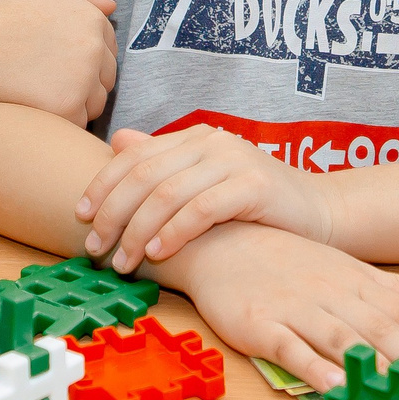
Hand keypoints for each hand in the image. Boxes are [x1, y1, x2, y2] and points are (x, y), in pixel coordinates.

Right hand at [0, 0, 115, 122]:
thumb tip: (110, 7)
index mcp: (92, 18)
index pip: (108, 45)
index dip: (85, 55)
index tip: (58, 59)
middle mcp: (94, 47)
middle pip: (106, 75)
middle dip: (85, 80)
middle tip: (48, 79)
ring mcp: (83, 78)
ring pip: (96, 101)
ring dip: (78, 102)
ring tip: (43, 93)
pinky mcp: (68, 106)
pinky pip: (79, 121)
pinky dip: (63, 120)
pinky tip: (39, 107)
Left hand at [76, 125, 334, 269]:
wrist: (319, 213)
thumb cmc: (257, 206)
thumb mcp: (206, 182)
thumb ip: (164, 164)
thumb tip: (118, 141)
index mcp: (194, 138)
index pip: (134, 155)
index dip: (102, 184)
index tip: (79, 217)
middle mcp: (210, 142)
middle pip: (144, 174)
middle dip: (113, 213)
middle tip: (94, 247)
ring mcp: (233, 160)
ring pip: (168, 193)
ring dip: (138, 230)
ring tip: (124, 261)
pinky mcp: (254, 185)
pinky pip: (202, 208)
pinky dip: (175, 232)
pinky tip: (160, 253)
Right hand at [176, 222, 398, 391]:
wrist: (220, 241)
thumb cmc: (288, 258)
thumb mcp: (349, 266)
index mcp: (355, 282)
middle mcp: (331, 294)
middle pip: (379, 327)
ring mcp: (295, 309)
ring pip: (341, 338)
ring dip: (372, 363)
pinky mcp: (261, 326)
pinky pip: (290, 349)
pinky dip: (314, 367)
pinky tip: (335, 385)